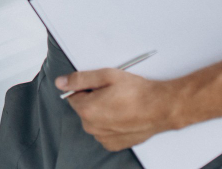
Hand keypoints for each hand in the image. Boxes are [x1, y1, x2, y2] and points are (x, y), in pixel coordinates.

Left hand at [57, 69, 177, 151]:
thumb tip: (61, 82)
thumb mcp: (106, 76)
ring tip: (120, 104)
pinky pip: (104, 131)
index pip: (72, 95)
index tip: (100, 86)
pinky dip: (110, 124)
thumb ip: (80, 79)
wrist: (161, 108)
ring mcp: (103, 138)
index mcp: (87, 110)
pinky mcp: (114, 144)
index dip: (85, 88)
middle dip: (93, 100)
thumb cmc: (136, 91)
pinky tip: (123, 116)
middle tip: (112, 93)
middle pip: (83, 108)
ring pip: (93, 120)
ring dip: (101, 112)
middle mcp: (92, 127)